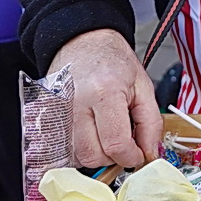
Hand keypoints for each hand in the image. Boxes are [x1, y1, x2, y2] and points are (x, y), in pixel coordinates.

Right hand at [49, 28, 162, 168]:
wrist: (84, 42)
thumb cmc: (113, 61)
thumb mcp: (144, 86)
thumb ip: (151, 123)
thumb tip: (149, 153)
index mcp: (105, 92)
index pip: (116, 144)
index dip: (131, 157)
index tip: (138, 154)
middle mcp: (77, 104)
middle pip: (93, 156)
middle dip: (113, 158)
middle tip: (123, 143)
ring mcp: (59, 112)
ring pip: (77, 157)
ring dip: (97, 155)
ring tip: (107, 134)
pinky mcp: (49, 118)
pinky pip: (65, 149)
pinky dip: (82, 150)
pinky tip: (93, 134)